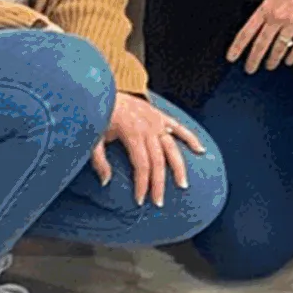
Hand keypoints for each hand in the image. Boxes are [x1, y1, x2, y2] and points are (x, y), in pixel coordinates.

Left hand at [92, 90, 203, 205]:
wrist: (103, 91)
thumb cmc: (97, 115)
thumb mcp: (93, 137)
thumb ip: (99, 161)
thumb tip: (106, 182)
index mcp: (132, 133)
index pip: (142, 165)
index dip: (142, 184)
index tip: (140, 200)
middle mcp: (148, 127)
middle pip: (159, 160)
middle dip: (159, 183)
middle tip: (159, 201)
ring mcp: (157, 121)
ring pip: (172, 148)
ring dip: (179, 167)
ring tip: (182, 184)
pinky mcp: (160, 116)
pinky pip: (179, 128)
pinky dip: (190, 138)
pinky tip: (200, 151)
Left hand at [228, 0, 292, 71]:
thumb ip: (267, 9)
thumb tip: (261, 25)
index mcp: (266, 8)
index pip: (246, 32)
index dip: (238, 47)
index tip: (232, 57)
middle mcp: (277, 18)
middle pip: (261, 43)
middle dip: (254, 59)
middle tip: (250, 70)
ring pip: (280, 47)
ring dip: (273, 59)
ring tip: (270, 66)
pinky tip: (290, 61)